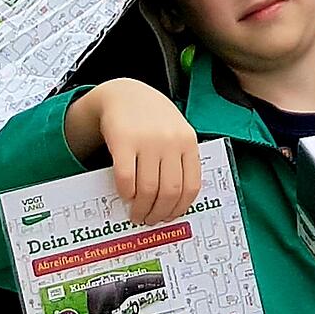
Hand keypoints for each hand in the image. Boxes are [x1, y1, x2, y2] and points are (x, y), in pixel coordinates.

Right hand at [66, 79, 200, 223]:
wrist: (123, 94)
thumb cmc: (152, 118)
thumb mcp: (176, 131)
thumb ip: (180, 158)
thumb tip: (176, 201)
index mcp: (188, 141)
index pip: (191, 185)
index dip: (180, 208)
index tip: (170, 217)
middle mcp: (170, 141)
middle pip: (170, 191)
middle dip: (159, 213)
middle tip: (150, 220)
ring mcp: (147, 141)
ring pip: (149, 189)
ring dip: (142, 208)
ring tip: (137, 213)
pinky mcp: (123, 142)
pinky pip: (126, 178)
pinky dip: (126, 193)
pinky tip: (126, 196)